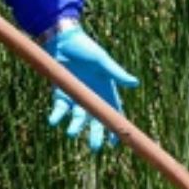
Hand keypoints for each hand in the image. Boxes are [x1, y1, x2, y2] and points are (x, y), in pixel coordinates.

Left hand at [45, 25, 136, 152]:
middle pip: (96, 121)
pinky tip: (53, 121)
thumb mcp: (102, 61)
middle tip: (95, 148)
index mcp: (105, 90)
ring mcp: (75, 97)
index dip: (115, 126)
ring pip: (77, 118)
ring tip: (71, 133)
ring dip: (75, 127)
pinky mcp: (60, 94)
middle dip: (96, 135)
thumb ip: (116, 73)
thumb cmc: (85, 48)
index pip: (113, 112)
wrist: (62, 40)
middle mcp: (91, 97)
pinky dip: (56, 116)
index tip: (116, 141)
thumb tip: (135, 83)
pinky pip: (59, 109)